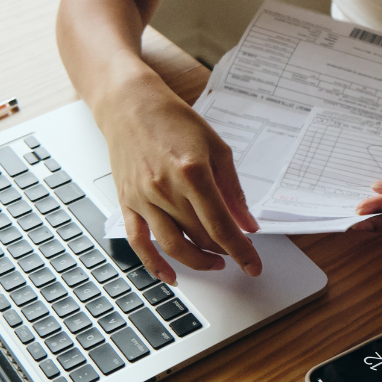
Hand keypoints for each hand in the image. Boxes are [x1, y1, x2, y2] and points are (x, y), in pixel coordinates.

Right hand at [98, 75, 261, 283]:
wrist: (129, 104)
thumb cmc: (173, 121)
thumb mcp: (217, 148)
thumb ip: (233, 190)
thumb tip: (248, 224)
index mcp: (193, 173)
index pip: (221, 225)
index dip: (241, 251)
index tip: (254, 266)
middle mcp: (166, 188)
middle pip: (200, 237)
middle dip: (224, 252)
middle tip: (237, 254)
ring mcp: (143, 198)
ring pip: (173, 245)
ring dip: (197, 262)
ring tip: (214, 262)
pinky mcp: (127, 203)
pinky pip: (139, 242)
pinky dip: (154, 264)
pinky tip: (171, 276)